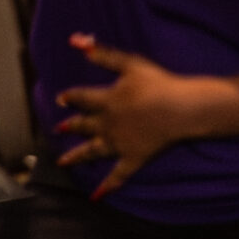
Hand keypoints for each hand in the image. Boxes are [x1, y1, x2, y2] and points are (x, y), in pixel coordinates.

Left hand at [56, 35, 226, 198]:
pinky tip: (96, 196)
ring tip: (63, 161)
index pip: (81, 98)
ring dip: (77, 156)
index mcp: (106, 101)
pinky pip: (117, 176)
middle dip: (71, 126)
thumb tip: (76, 41)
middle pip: (84, 125)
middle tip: (59, 129)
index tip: (61, 99)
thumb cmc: (158, 83)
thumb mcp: (130, 63)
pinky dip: (106, 187)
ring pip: (92, 151)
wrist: (179, 108)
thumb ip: (104, 54)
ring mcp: (118, 144)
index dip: (70, 97)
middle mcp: (107, 124)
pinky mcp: (132, 159)